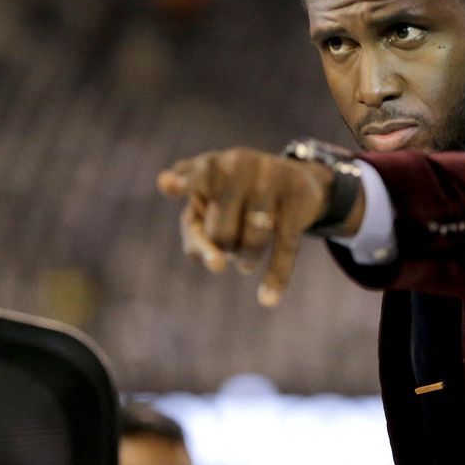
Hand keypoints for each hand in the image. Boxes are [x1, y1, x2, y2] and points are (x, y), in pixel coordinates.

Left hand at [157, 147, 352, 306]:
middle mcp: (239, 165)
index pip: (194, 181)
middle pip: (220, 232)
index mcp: (211, 165)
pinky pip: (284, 247)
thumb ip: (195, 235)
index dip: (182, 183)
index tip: (168, 185)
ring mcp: (271, 181)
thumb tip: (214, 264)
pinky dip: (276, 276)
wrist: (294, 180)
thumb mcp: (209, 208)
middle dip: (223, 248)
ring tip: (245, 261)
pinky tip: (268, 300)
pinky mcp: (297, 201)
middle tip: (228, 246)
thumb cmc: (237, 200)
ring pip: (251, 243)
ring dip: (245, 260)